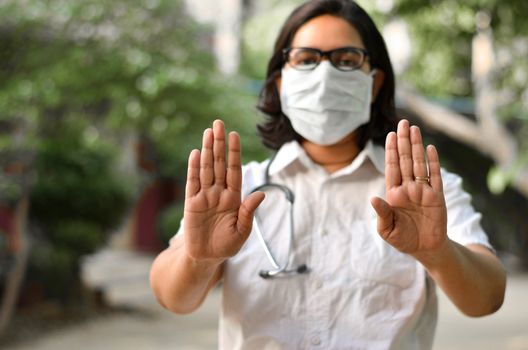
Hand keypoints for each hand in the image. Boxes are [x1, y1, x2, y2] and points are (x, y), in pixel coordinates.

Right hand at [183, 120, 264, 263]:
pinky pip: (192, 182)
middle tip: (218, 123)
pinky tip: (196, 153)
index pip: (234, 170)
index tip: (235, 135)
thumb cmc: (226, 245)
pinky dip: (194, 168)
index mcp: (234, 198)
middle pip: (219, 164)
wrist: (206, 258)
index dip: (234, 153)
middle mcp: (219, 193)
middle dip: (219, 144)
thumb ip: (248, 212)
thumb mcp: (242, 232)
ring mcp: (205, 196)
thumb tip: (261, 193)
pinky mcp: (191, 203)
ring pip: (206, 169)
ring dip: (207, 150)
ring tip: (208, 132)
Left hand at [370, 119, 447, 257]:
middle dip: (403, 142)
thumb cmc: (403, 239)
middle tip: (402, 122)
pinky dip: (433, 162)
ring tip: (414, 129)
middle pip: (404, 160)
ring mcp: (423, 190)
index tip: (390, 134)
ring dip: (416, 146)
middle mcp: (408, 188)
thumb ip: (382, 214)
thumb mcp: (387, 230)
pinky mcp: (437, 196)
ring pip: (418, 163)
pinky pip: (434, 176)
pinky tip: (430, 148)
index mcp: (394, 193)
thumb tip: (374, 199)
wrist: (426, 249)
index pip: (391, 167)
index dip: (390, 151)